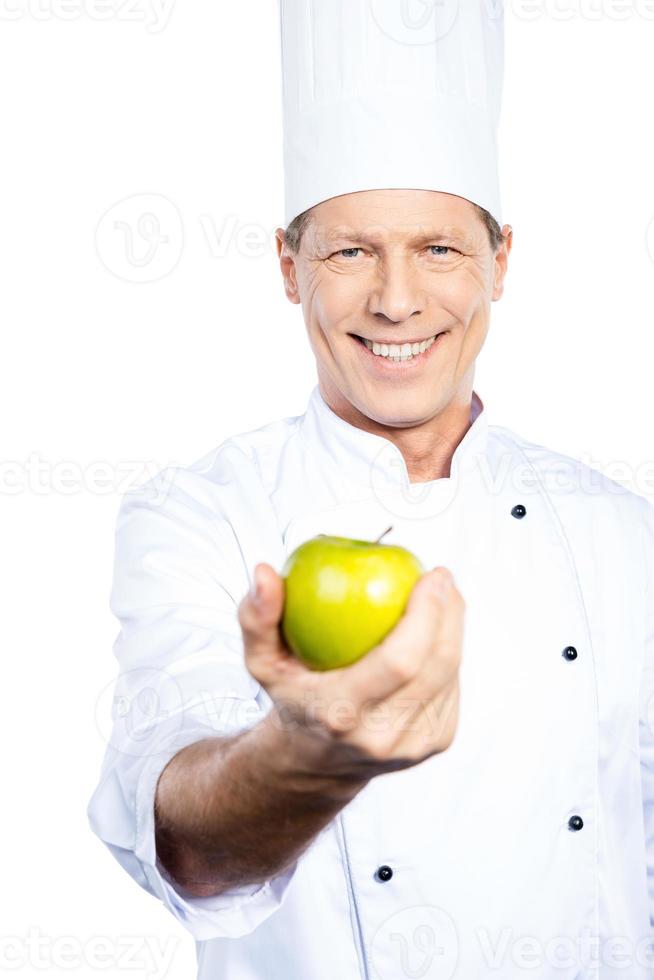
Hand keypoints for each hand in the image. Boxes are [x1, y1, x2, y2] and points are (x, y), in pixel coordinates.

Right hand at [237, 563, 463, 780]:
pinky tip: (439, 626)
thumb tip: (265, 572)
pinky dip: (448, 650)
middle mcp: (382, 737)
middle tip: (440, 575)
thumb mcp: (261, 662)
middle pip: (437, 665)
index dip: (426, 615)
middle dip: (449, 612)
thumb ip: (257, 617)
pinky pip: (451, 685)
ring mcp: (414, 746)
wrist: (314, 761)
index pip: (399, 662)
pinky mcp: (435, 744)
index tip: (429, 575)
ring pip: (450, 673)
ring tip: (442, 593)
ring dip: (453, 626)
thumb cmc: (291, 696)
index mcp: (342, 714)